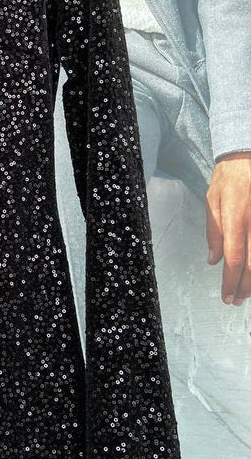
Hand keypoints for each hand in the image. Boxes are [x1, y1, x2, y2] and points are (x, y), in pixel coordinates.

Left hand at [206, 151, 250, 303]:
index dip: (231, 281)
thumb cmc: (229, 179)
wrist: (248, 158)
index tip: (226, 296)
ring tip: (248, 293)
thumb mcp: (212, 200)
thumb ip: (213, 231)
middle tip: (237, 300)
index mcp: (235, 216)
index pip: (233, 257)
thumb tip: (212, 260)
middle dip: (245, 287)